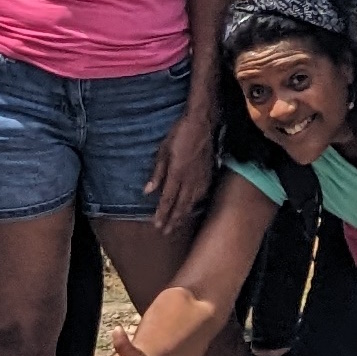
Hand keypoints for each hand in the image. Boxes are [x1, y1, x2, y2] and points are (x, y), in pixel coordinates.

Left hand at [146, 108, 217, 234]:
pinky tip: (192, 208)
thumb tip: (148, 191)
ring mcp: (201, 178)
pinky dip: (195, 204)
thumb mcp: (162, 151)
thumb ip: (157, 173)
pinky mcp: (208, 174)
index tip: (157, 225)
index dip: (162, 214)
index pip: (167, 199)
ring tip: (177, 225)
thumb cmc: (179, 134)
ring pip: (192, 202)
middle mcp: (190, 179)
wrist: (202, 123)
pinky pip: (201, 195)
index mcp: (177, 173)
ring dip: (183, 215)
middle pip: (181, 205)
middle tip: (166, 232)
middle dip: (173, 220)